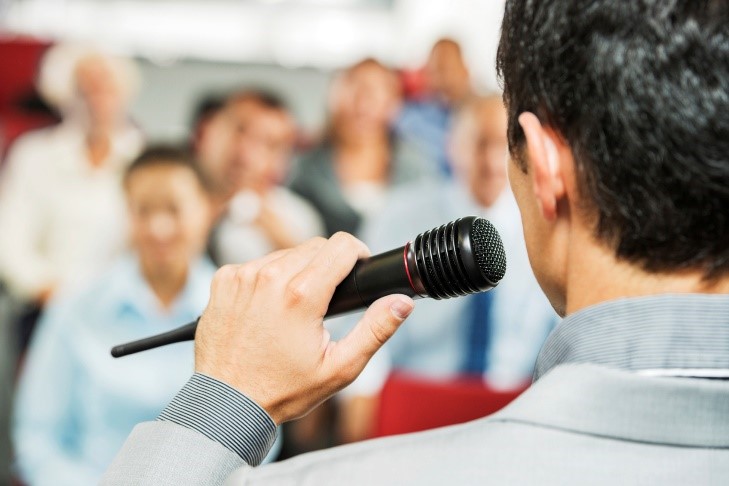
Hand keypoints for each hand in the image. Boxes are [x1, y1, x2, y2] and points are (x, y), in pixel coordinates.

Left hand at [195, 233, 414, 423]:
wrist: (226, 402)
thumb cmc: (283, 390)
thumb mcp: (339, 367)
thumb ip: (376, 330)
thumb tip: (401, 302)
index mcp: (301, 295)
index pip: (342, 245)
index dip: (358, 254)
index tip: (357, 269)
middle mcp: (269, 277)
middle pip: (315, 246)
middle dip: (328, 266)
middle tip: (326, 300)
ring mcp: (242, 276)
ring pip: (286, 253)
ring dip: (297, 271)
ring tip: (296, 307)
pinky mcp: (224, 279)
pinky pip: (258, 263)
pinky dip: (268, 278)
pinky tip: (268, 307)